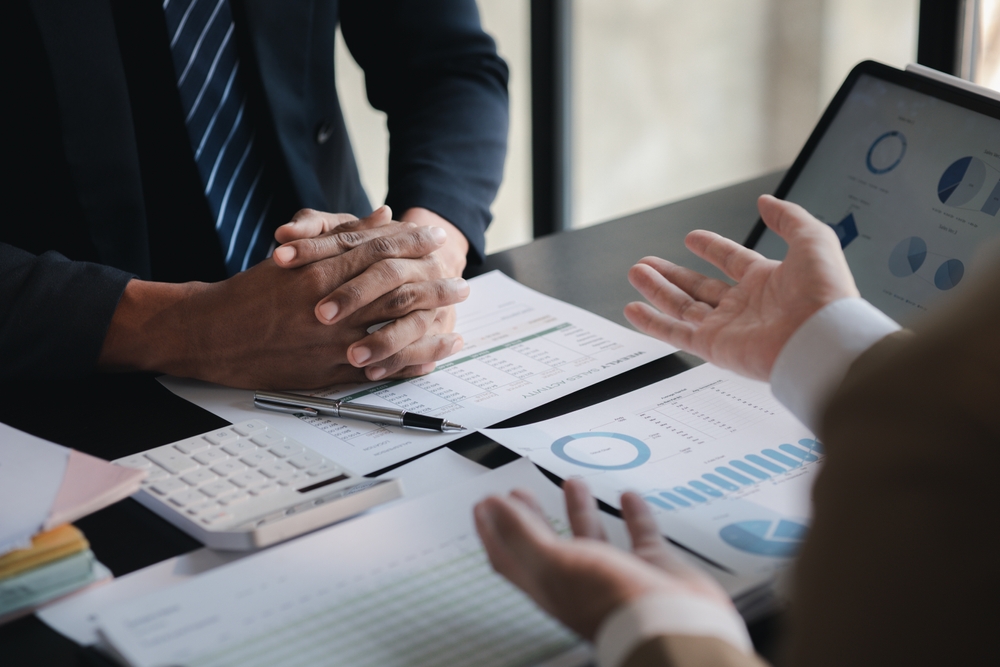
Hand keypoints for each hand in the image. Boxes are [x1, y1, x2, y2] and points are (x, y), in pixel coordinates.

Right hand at [98, 224, 468, 388]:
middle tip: (462, 284)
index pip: (380, 254)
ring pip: (393, 335)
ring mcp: (330, 345)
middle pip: (396, 295)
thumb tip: (384, 216)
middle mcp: (330, 309)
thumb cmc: (252, 293)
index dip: (414, 246)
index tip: (440, 240)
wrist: (212, 334)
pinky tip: (430, 361)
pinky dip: (406, 365)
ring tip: (458, 326)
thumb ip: (342, 235)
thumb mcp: (294, 255)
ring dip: (430, 331)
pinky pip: (377, 371)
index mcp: (320, 274)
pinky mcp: (326, 374)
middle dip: (435, 289)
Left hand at [475, 479, 731, 640]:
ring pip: (592, 535)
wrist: (672, 624)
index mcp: (548, 583)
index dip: (493, 530)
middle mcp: (579, 579)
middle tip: (520, 492)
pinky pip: (640, 534)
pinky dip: (634, 514)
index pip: (509, 555)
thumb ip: (521, 533)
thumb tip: (489, 506)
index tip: (484, 504)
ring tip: (573, 481)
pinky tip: (629, 496)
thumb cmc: (610, 601)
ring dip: (579, 508)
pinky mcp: (651, 567)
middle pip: (547, 544)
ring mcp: (615, 573)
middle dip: (531, 516)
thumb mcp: (554, 562)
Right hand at [624, 195, 858, 379]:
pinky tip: (633, 309)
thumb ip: (788, 218)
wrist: (824, 340)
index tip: (692, 237)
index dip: (712, 248)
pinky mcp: (714, 347)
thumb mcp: (813, 239)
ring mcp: (727, 327)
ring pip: (682, 307)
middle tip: (648, 262)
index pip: (732, 261)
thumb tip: (765, 202)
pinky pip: (676, 334)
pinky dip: (652, 323)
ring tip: (636, 273)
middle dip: (673, 273)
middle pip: (699, 286)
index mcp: (768, 281)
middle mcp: (745, 305)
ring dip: (657, 290)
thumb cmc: (826, 294)